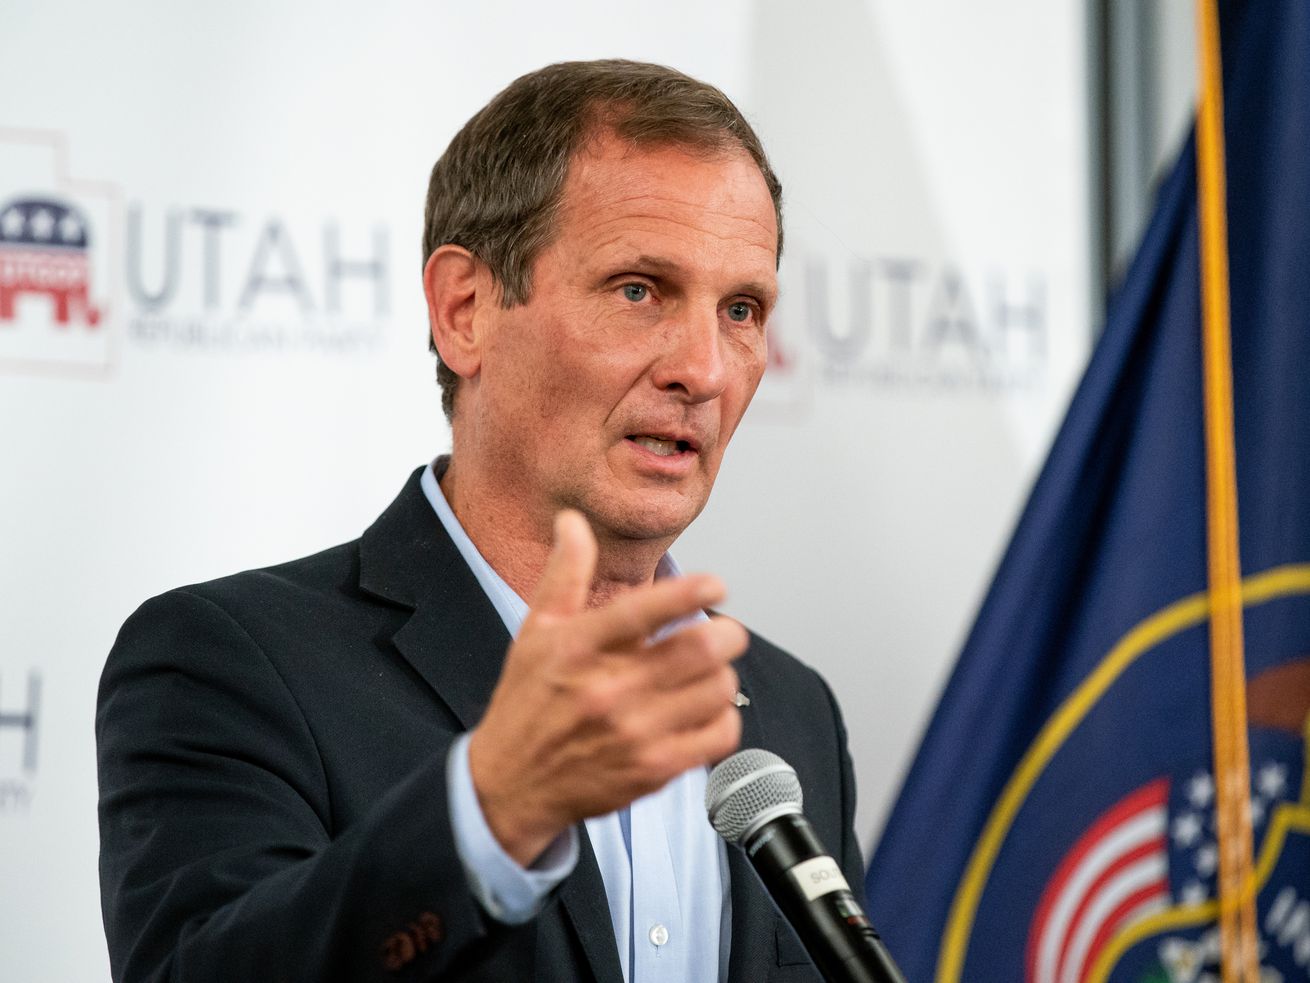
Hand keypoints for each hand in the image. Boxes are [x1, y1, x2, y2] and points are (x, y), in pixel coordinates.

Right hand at [467, 510, 744, 864]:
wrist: (512, 784)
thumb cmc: (527, 704)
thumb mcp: (536, 631)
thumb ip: (565, 573)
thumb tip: (572, 522)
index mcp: (579, 648)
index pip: (643, 610)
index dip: (690, 591)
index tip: (715, 584)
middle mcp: (608, 690)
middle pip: (700, 649)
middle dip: (726, 632)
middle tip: (723, 631)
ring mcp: (634, 733)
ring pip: (717, 689)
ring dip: (722, 674)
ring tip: (708, 671)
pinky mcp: (653, 769)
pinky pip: (718, 735)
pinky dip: (724, 717)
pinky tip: (705, 710)